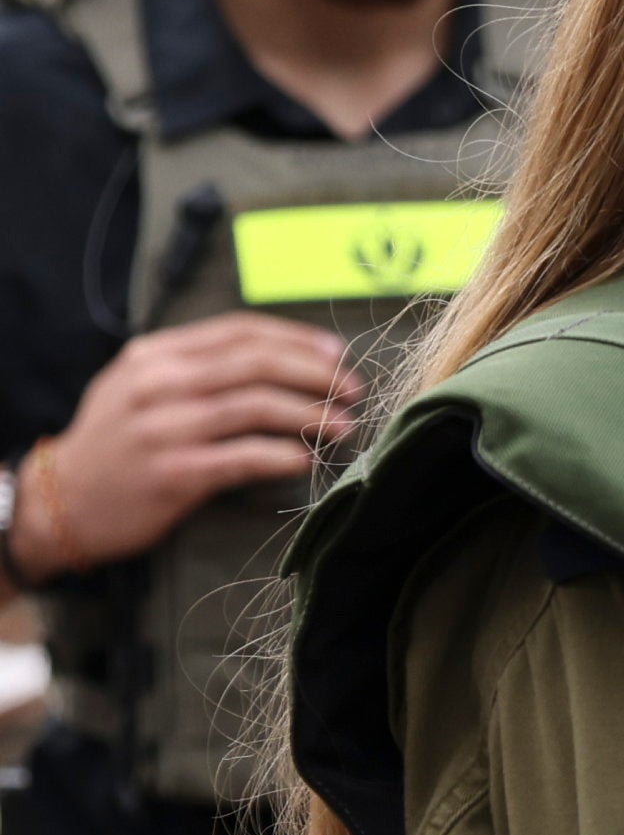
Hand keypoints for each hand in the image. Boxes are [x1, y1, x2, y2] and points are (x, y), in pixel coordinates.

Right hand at [13, 316, 361, 581]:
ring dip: (311, 415)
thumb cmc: (115, 443)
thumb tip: (283, 357)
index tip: (336, 356)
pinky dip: (282, 456)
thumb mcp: (139, 386)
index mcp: (154, 356)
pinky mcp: (171, 474)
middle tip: (353, 390)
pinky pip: (242, 458)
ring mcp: (162, 429)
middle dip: (316, 375)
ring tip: (344, 426)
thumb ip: (195, 365)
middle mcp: (157, 385)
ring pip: (256, 407)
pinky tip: (306, 460)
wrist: (59, 502)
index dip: (297, 341)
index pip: (239, 332)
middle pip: (256, 364)